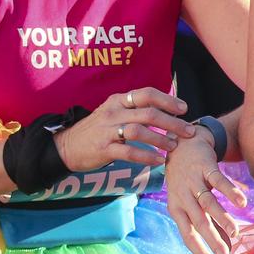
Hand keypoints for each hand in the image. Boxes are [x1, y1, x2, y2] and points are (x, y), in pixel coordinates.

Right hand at [52, 87, 194, 172]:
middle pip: (148, 113)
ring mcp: (107, 130)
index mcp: (117, 100)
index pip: (146, 94)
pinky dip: (146, 155)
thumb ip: (133, 111)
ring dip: (161, 139)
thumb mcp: (112, 113)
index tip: (184, 108)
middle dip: (172, 122)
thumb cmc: (95, 131)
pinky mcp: (103, 149)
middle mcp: (113, 111)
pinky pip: (128, 151)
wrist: (65, 147)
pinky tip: (158, 160)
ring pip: (139, 130)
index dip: (168, 100)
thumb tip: (163, 112)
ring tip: (174, 146)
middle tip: (188, 131)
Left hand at [164, 125, 247, 253]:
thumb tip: (226, 247)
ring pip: (208, 203)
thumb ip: (209, 223)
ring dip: (222, 218)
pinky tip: (242, 202)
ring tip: (236, 232)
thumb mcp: (191, 202)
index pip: (187, 234)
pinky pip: (218, 180)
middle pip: (198, 222)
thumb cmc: (187, 180)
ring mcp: (193, 181)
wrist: (180, 144)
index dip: (199, 250)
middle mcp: (182, 196)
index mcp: (177, 209)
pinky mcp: (204, 167)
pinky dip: (230, 191)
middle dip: (212, 240)